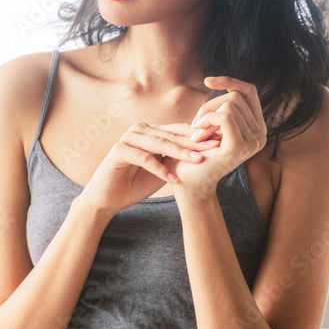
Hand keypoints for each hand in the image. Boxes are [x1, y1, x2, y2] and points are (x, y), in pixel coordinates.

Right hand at [79, 121, 219, 215]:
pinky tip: (174, 179)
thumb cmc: (135, 184)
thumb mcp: (163, 169)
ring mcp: (128, 138)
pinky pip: (144, 158)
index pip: (179, 130)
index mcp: (151, 131)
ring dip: (180, 153)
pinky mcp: (118, 151)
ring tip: (198, 160)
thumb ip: (178, 157)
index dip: (199, 136)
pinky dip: (159, 169)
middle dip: (194, 142)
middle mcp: (139, 130)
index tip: (220, 142)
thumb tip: (207, 148)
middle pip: (172, 135)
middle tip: (214, 147)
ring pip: (160, 143)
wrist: (108, 199)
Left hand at [176, 76, 267, 195]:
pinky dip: (207, 121)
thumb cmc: (195, 154)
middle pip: (236, 96)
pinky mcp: (240, 147)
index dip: (229, 81)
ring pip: (230, 105)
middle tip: (195, 125)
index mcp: (256, 126)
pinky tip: (197, 136)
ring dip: (205, 116)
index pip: (248, 91)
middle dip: (209, 106)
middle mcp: (261, 133)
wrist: (188, 183)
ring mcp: (254, 141)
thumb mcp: (210, 126)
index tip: (207, 80)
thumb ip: (220, 108)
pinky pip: (226, 117)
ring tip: (196, 134)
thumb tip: (216, 81)